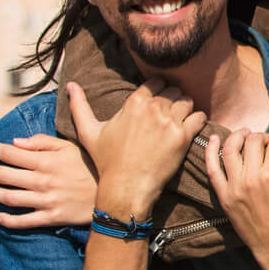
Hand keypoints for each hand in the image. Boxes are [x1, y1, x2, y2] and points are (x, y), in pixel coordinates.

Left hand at [0, 134, 98, 228]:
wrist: (112, 193)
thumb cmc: (90, 165)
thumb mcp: (70, 146)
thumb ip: (43, 143)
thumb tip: (16, 142)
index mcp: (46, 161)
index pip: (12, 154)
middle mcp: (42, 181)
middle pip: (6, 176)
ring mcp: (46, 201)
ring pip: (10, 198)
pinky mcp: (51, 217)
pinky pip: (24, 221)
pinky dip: (8, 220)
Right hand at [67, 80, 204, 219]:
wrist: (125, 187)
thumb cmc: (107, 161)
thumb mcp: (88, 132)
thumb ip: (79, 106)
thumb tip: (70, 85)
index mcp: (134, 102)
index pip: (157, 82)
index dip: (160, 90)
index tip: (159, 101)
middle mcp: (153, 108)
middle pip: (174, 91)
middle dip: (173, 99)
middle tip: (171, 113)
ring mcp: (169, 121)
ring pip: (188, 101)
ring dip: (186, 108)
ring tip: (181, 120)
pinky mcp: (182, 137)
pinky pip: (199, 117)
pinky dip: (197, 121)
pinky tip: (190, 129)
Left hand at [206, 130, 268, 269]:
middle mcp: (251, 180)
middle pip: (253, 141)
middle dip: (264, 138)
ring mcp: (234, 188)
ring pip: (230, 149)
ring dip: (239, 137)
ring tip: (247, 135)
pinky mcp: (225, 197)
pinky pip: (212, 169)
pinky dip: (211, 151)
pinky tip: (215, 138)